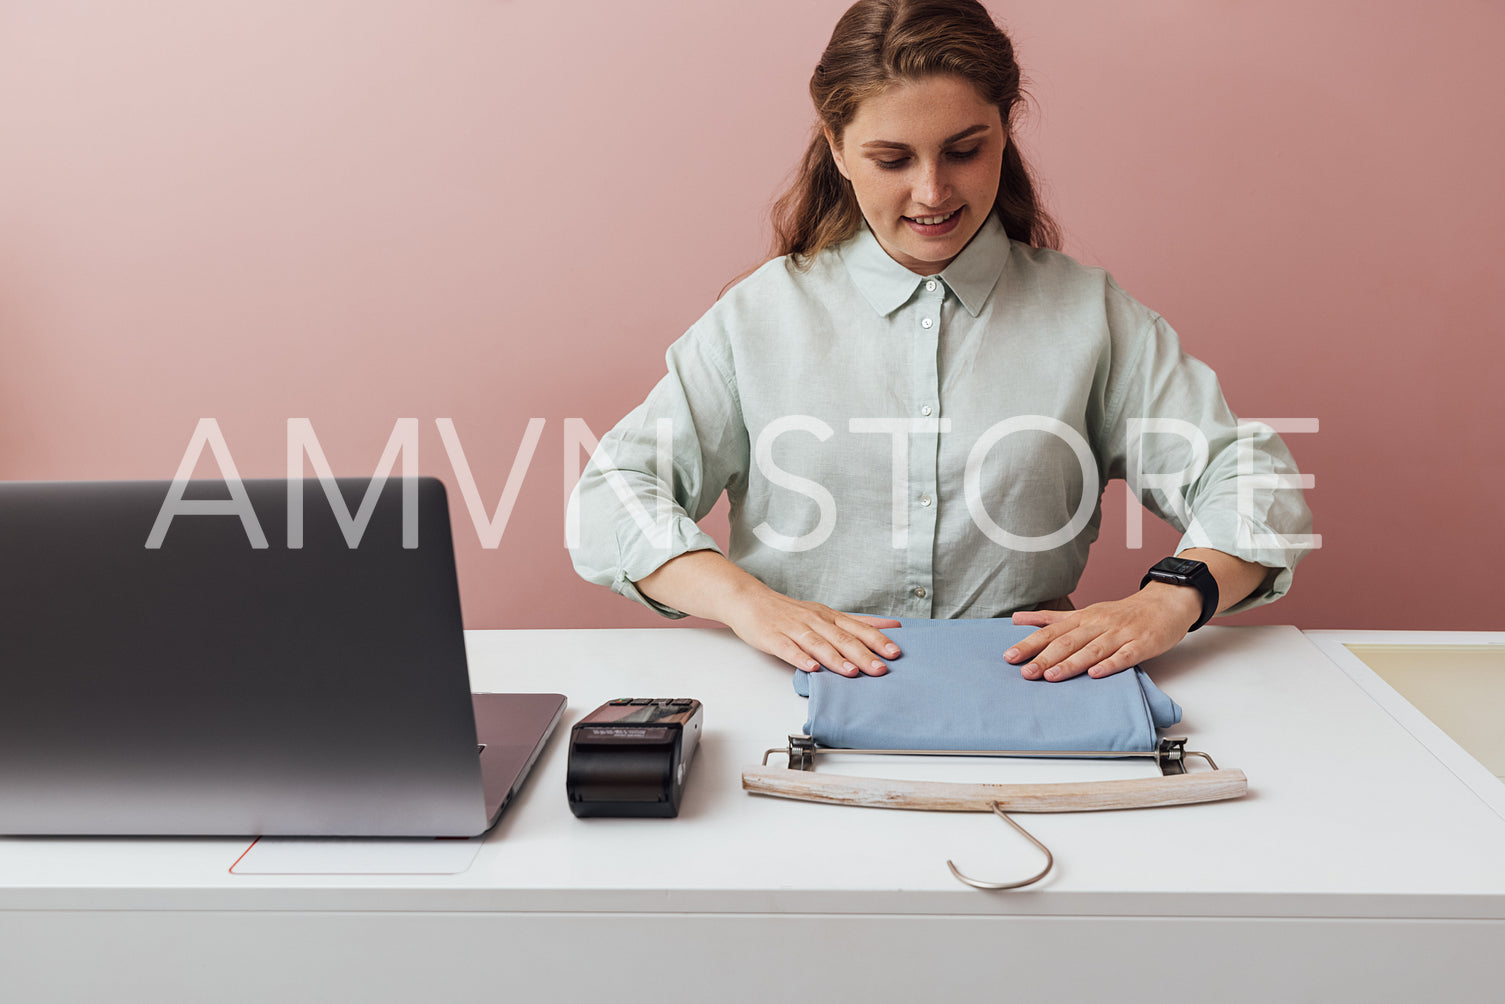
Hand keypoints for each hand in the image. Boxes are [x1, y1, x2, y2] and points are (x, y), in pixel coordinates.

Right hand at [635, 549, 900, 676]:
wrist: (748, 600)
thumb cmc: (789, 612)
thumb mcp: (826, 613)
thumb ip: (856, 623)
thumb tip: (891, 626)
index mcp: (827, 616)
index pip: (856, 627)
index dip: (876, 640)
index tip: (895, 652)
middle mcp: (813, 621)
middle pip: (841, 638)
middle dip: (862, 654)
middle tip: (881, 668)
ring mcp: (792, 629)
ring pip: (817, 644)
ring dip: (835, 659)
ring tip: (851, 671)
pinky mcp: (773, 638)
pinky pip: (788, 649)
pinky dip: (800, 659)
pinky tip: (811, 668)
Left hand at [1004, 582, 1200, 681]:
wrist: (1164, 604)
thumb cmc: (1121, 614)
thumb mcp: (1084, 612)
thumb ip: (1051, 618)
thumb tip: (1018, 619)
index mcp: (1083, 618)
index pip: (1051, 632)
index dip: (1030, 644)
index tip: (1010, 656)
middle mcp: (1098, 624)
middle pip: (1068, 642)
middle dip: (1044, 657)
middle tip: (1025, 672)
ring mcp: (1120, 634)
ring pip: (1093, 649)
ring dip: (1071, 664)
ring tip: (1052, 676)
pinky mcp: (1141, 644)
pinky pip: (1124, 656)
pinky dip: (1109, 665)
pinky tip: (1096, 674)